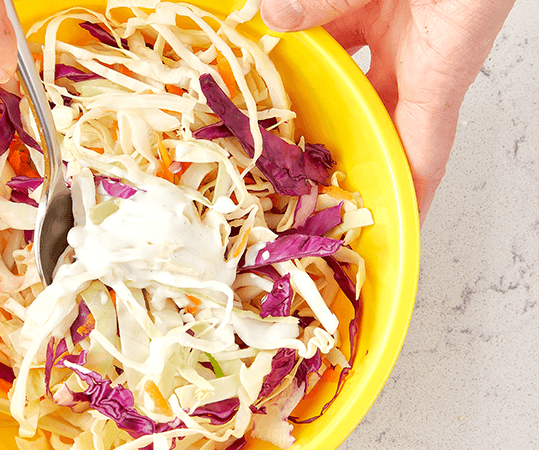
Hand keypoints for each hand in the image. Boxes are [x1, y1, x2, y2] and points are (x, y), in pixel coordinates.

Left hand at [260, 0, 514, 223]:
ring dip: (311, 86)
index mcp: (439, 73)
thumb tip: (274, 17)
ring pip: (348, 72)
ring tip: (264, 108)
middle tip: (291, 174)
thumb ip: (336, 1)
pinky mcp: (381, 0)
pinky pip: (337, 26)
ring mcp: (398, 29)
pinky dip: (306, 32)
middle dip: (337, 145)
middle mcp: (417, 58)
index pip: (424, 159)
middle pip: (372, 119)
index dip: (409, 203)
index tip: (388, 240)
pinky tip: (271, 36)